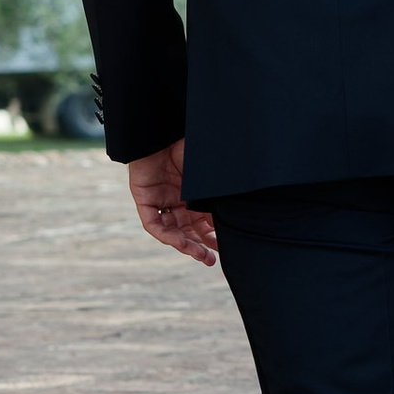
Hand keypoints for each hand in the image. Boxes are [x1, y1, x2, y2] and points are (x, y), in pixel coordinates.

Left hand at [126, 141, 215, 266]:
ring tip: (201, 256)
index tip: (225, 247)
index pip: (203, 222)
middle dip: (200, 246)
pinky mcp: (145, 199)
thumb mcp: (208, 175)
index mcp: (193, 194)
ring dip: (186, 245)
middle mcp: (178, 201)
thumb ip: (219, 191)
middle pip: (189, 231)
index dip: (213, 236)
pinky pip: (154, 224)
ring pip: (173, 231)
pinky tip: (180, 242)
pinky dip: (166, 235)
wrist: (162, 133)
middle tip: (212, 260)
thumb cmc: (188, 147)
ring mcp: (161, 201)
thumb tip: (248, 205)